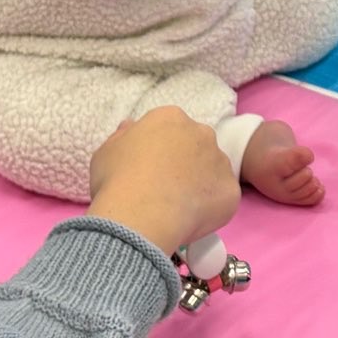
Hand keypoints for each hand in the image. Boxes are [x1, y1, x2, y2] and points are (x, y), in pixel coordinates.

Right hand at [88, 108, 239, 262]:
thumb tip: (131, 127)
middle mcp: (201, 133)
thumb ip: (123, 136)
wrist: (139, 215)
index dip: (160, 150)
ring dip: (200, 184)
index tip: (149, 169)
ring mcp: (220, 161)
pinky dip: (210, 208)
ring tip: (177, 207)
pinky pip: (222, 198)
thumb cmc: (116, 180)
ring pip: (212, 171)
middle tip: (165, 188)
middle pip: (196, 146)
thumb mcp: (106, 152)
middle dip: (185, 163)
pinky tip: (190, 220)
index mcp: (170, 118)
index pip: (170, 128)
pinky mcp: (231, 190)